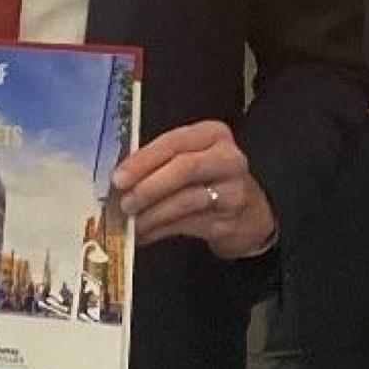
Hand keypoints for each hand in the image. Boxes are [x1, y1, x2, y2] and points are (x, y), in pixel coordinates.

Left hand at [113, 122, 276, 259]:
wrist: (249, 214)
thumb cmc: (207, 178)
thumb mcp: (189, 159)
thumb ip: (159, 162)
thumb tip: (119, 180)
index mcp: (212, 134)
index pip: (174, 142)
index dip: (143, 160)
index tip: (118, 178)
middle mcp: (227, 159)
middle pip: (185, 168)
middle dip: (149, 186)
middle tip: (124, 202)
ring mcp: (233, 191)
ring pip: (187, 199)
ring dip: (152, 213)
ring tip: (131, 221)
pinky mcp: (230, 221)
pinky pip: (188, 224)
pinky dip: (160, 230)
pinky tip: (143, 234)